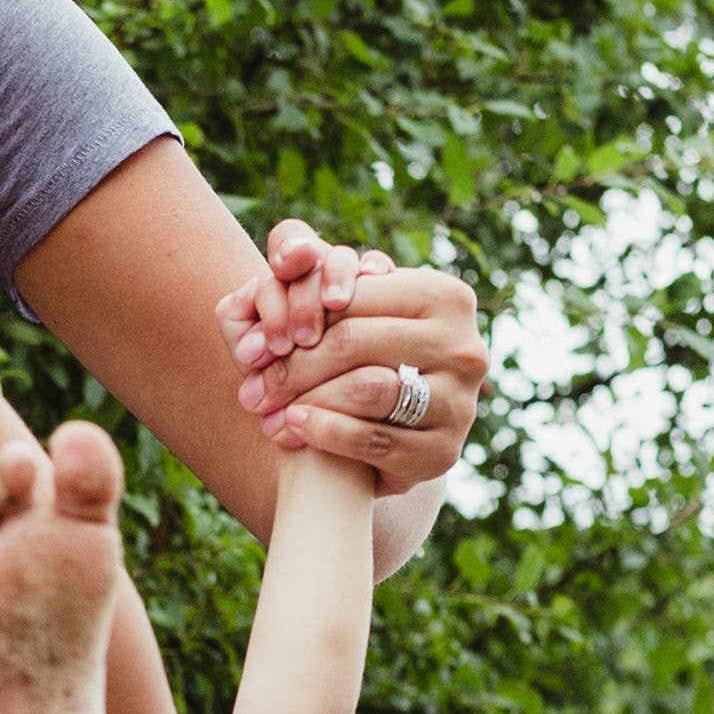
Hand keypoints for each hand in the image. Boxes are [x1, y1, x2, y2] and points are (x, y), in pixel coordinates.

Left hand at [214, 222, 485, 489]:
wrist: (388, 436)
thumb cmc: (356, 358)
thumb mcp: (337, 306)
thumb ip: (305, 265)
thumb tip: (280, 261)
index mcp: (444, 295)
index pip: (354, 296)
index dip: (295, 316)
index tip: (254, 342)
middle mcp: (464, 344)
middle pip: (355, 343)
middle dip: (292, 366)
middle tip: (250, 388)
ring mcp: (461, 401)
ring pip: (366, 389)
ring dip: (304, 400)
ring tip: (266, 410)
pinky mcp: (445, 452)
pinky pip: (376, 440)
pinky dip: (326, 432)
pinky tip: (294, 428)